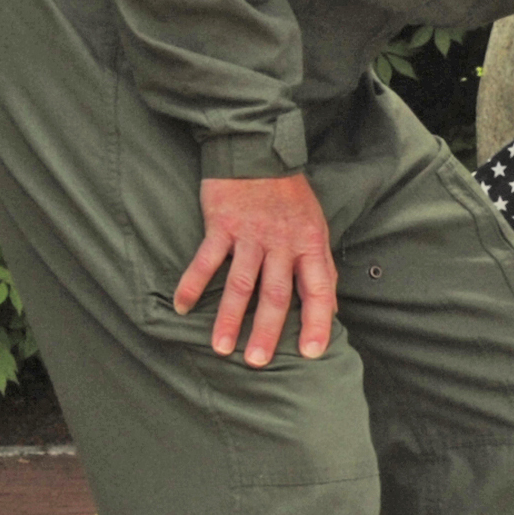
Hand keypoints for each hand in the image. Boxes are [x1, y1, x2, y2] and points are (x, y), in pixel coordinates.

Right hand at [175, 175, 337, 365]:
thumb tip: (330, 307)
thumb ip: (319, 266)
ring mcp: (251, 235)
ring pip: (240, 283)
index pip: (319, 290)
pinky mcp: (222, 224)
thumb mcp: (316, 227)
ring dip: (230, 317)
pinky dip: (193, 283)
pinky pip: (206, 259)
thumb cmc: (290, 195)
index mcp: (310, 245)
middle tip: (257, 362)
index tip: (311, 353)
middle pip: (276, 294)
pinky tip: (182, 307)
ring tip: (221, 348)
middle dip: (267, 331)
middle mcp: (282, 243)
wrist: (258, 152)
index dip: (317, 322)